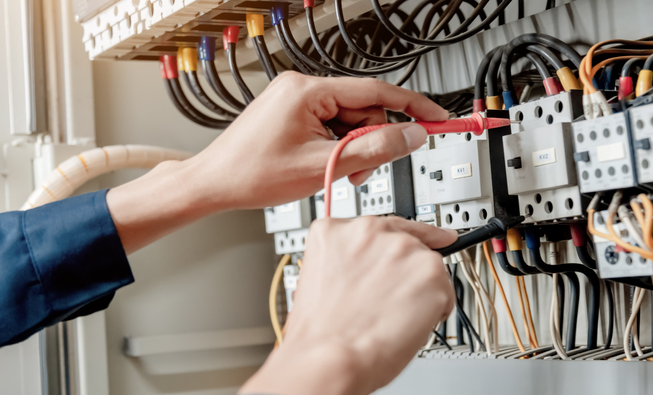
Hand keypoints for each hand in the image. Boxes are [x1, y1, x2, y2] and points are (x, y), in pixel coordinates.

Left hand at [106, 73, 446, 252]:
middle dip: (371, 142)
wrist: (214, 185)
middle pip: (365, 110)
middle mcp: (303, 88)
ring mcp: (297, 101)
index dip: (412, 107)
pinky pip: (332, 127)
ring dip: (355, 149)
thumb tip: (411, 136)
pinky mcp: (293, 115)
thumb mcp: (323, 166)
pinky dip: (338, 149)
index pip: (376, 91)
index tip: (438, 118)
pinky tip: (328, 167)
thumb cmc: (252, 174)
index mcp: (308, 90)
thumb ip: (374, 149)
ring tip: (338, 173)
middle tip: (363, 169)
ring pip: (350, 122)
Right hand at [238, 217, 456, 394]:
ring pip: (428, 269)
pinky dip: (434, 312)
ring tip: (391, 318)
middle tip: (391, 302)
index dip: (402, 240)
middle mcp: (371, 230)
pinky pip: (446, 293)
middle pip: (408, 243)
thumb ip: (349, 262)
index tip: (426, 237)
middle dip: (406, 272)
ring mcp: (403, 248)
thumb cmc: (321, 333)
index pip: (381, 226)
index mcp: (337, 230)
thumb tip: (373, 270)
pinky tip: (406, 325)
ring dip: (420, 293)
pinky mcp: (431, 271)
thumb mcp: (320, 277)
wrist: (330, 359)